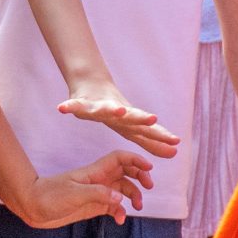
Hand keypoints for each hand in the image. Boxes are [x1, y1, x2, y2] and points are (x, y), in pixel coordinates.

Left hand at [19, 151, 150, 227]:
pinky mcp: (93, 206)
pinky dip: (120, 211)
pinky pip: (113, 206)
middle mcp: (99, 180)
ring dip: (133, 196)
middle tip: (149, 187)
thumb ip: (98, 194)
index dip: (135, 160)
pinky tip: (120, 220)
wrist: (32, 206)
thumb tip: (120, 198)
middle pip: (126, 172)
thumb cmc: (49, 196)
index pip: (119, 159)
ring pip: (122, 190)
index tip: (149, 168)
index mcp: (94, 172)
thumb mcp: (74, 194)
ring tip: (138, 207)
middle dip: (140, 177)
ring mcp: (96, 193)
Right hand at [57, 83, 180, 158]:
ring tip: (119, 111)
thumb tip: (175, 153)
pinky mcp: (81, 102)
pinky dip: (69, 107)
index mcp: (129, 121)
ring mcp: (99, 106)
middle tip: (153, 118)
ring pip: (106, 108)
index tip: (176, 141)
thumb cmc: (116, 112)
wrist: (92, 85)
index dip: (160, 135)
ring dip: (112, 109)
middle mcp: (117, 112)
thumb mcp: (133, 127)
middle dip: (141, 118)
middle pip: (131, 116)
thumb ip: (152, 141)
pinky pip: (74, 106)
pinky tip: (61, 109)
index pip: (147, 129)